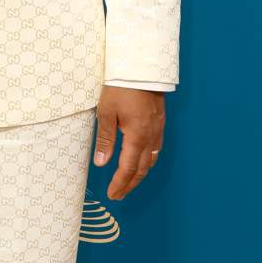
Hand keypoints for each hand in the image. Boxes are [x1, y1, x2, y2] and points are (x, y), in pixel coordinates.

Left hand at [93, 85, 165, 200]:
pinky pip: (156, 148)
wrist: (142, 67)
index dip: (120, 184)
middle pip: (142, 169)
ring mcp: (158, 130)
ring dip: (139, 174)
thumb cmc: (122, 87)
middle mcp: (151, 137)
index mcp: (137, 137)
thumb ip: (105, 139)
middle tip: (118, 195)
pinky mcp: (160, 123)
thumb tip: (101, 162)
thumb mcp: (107, 113)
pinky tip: (140, 161)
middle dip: (130, 184)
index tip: (112, 194)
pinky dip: (147, 161)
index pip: (128, 168)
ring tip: (128, 183)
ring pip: (152, 160)